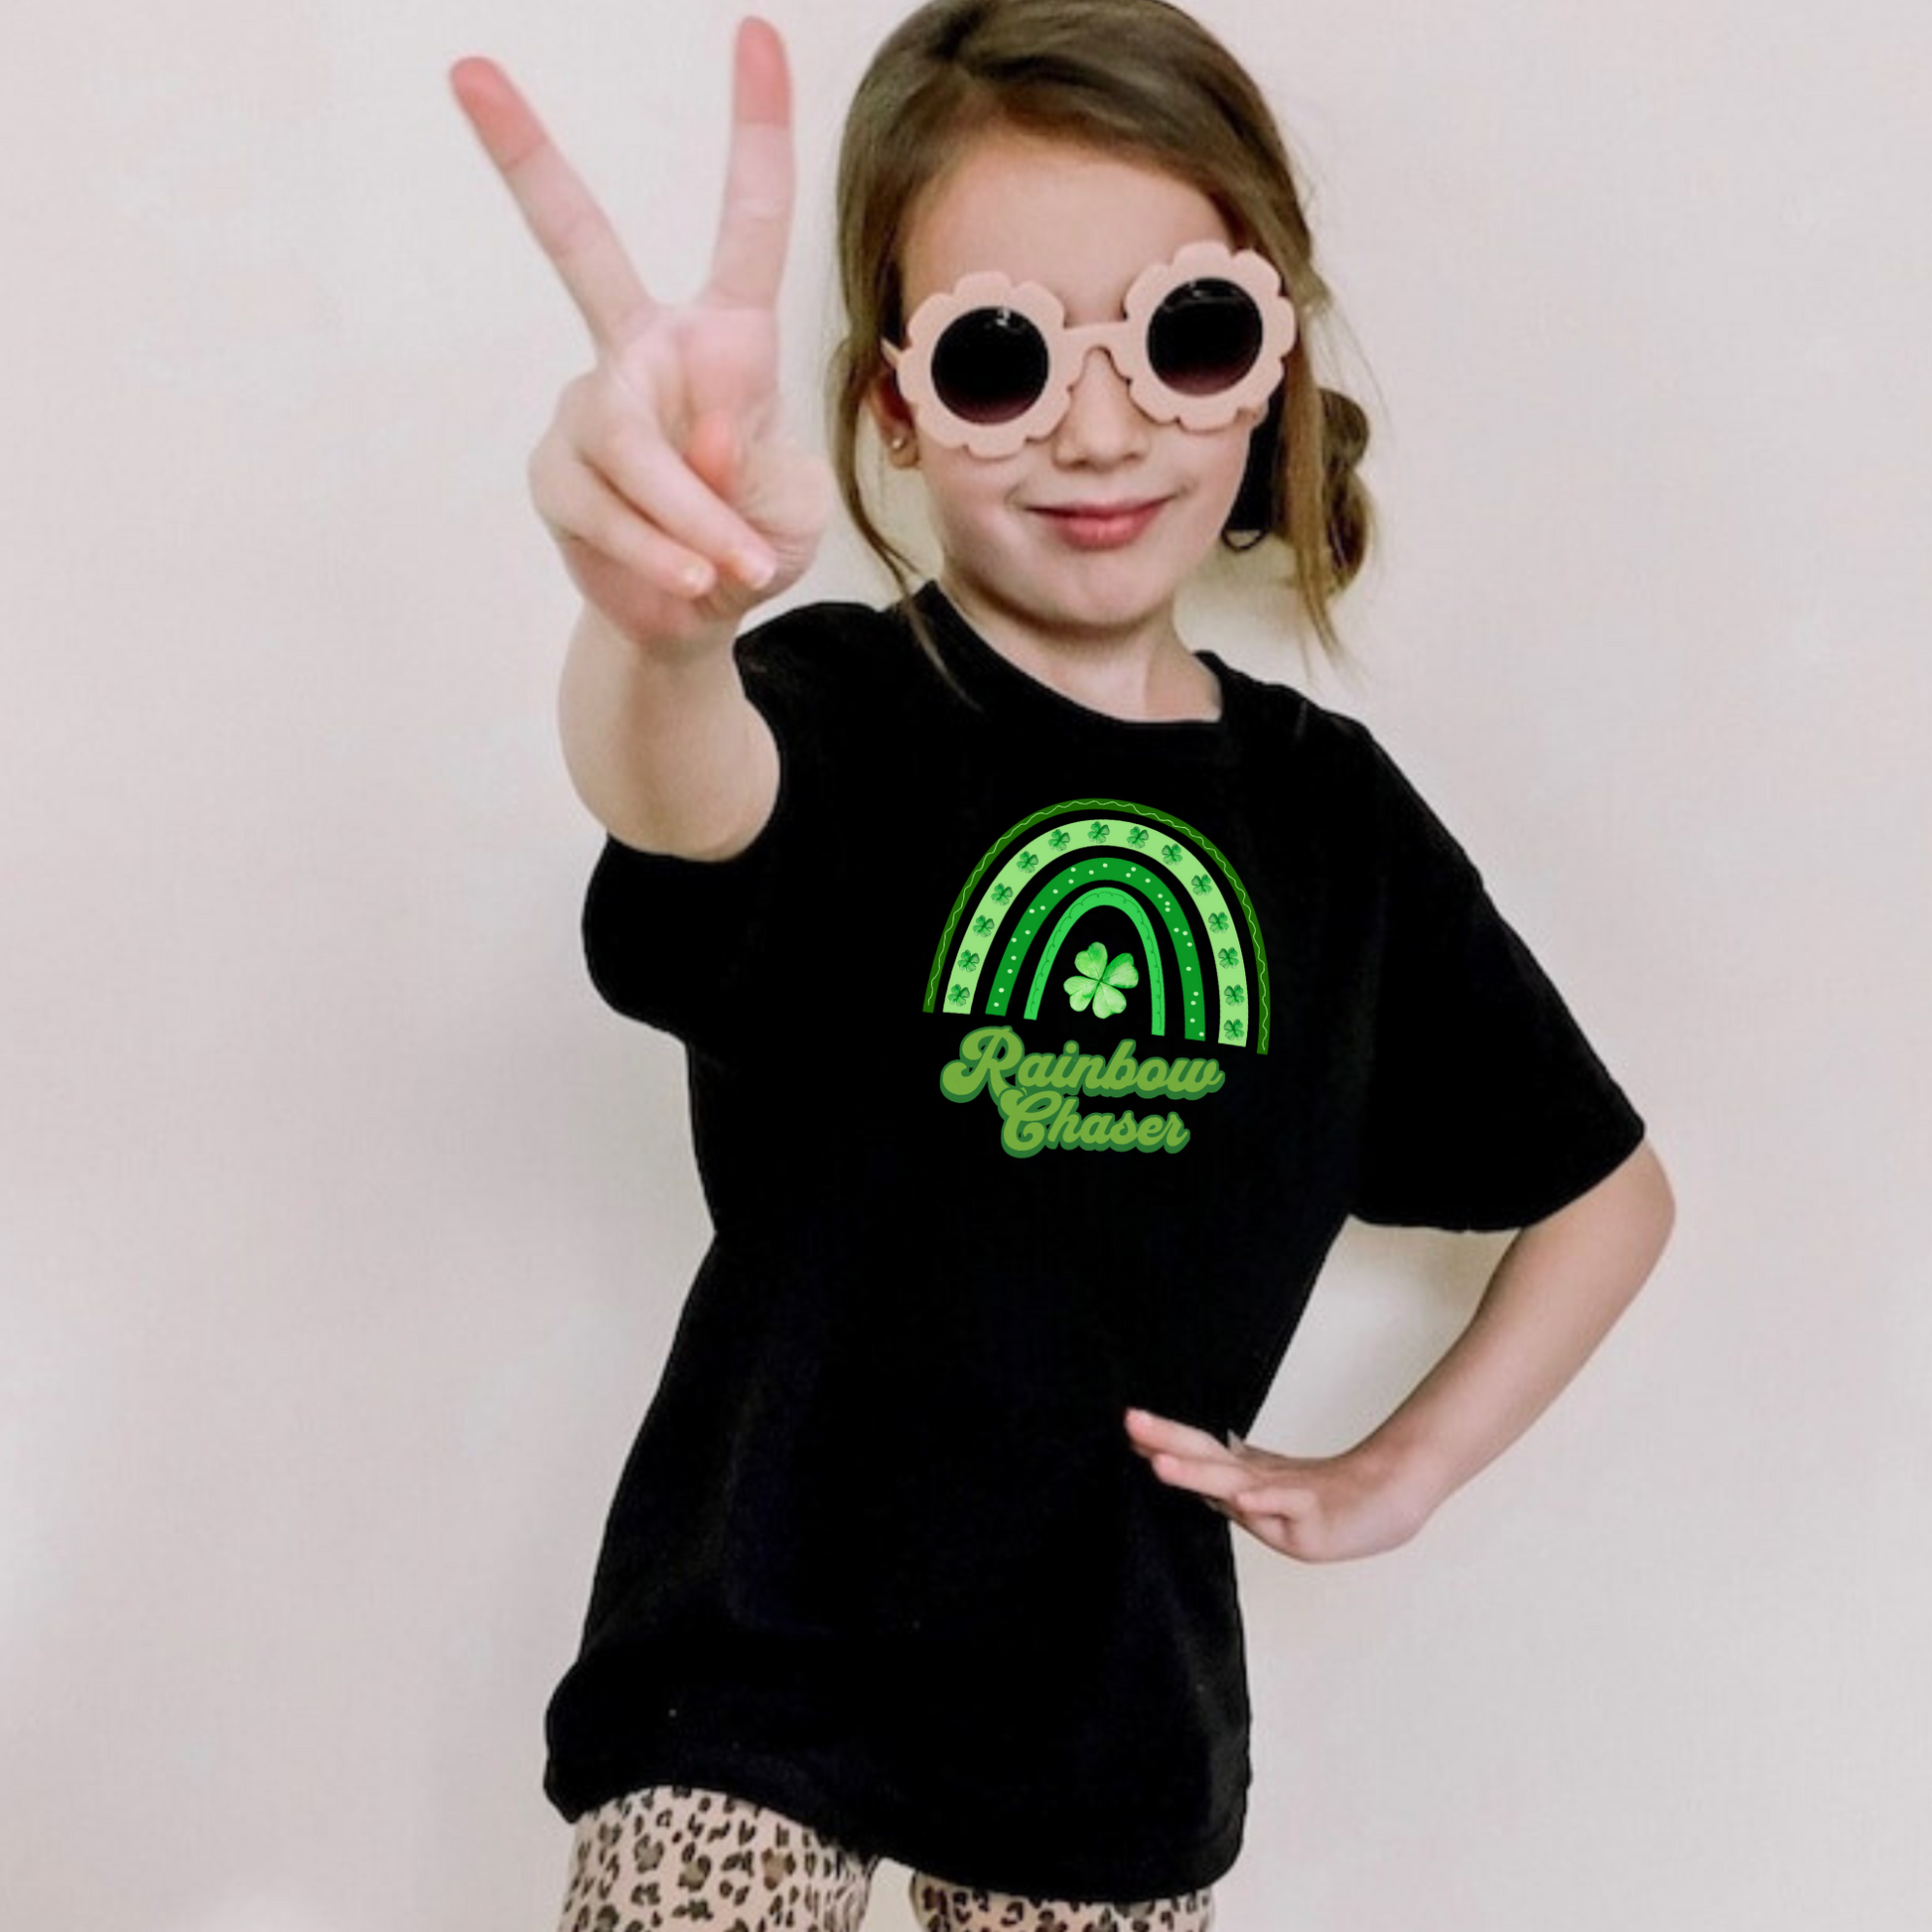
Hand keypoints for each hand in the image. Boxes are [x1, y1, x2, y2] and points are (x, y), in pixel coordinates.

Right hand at [448, 21, 833, 647]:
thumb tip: (686, 440)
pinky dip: (658, 551)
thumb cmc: (755, 541)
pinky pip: (605, 505)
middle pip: (575, 245)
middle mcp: (643, 349)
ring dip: (689, 515)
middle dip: (523, 157)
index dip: (754, 132)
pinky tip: (693, 582)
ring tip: (732, 567)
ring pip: (628, 441)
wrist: (695, 618)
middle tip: (468, 68)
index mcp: (721, 335)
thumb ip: (748, 454)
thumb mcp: (788, 500)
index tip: (753, 33)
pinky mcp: (555, 471)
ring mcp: (589, 407)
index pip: (744, 223)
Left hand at [1124, 1408, 1442, 1562]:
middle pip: (1209, 1458)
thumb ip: (1246, 1485)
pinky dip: (1262, 1501)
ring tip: (1159, 1464)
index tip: (1130, 1427)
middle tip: (1129, 1419)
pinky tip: (1239, 1498)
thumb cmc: (1339, 1495)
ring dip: (1196, 1473)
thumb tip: (1209, 1481)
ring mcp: (1289, 1496)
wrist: (1397, 1492)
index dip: (1166, 1444)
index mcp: (1253, 1477)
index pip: (1201, 1457)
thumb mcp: (1281, 1495)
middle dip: (1166, 1441)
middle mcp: (1263, 1483)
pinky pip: (1287, 1506)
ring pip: (1236, 1482)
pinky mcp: (1316, 1514)